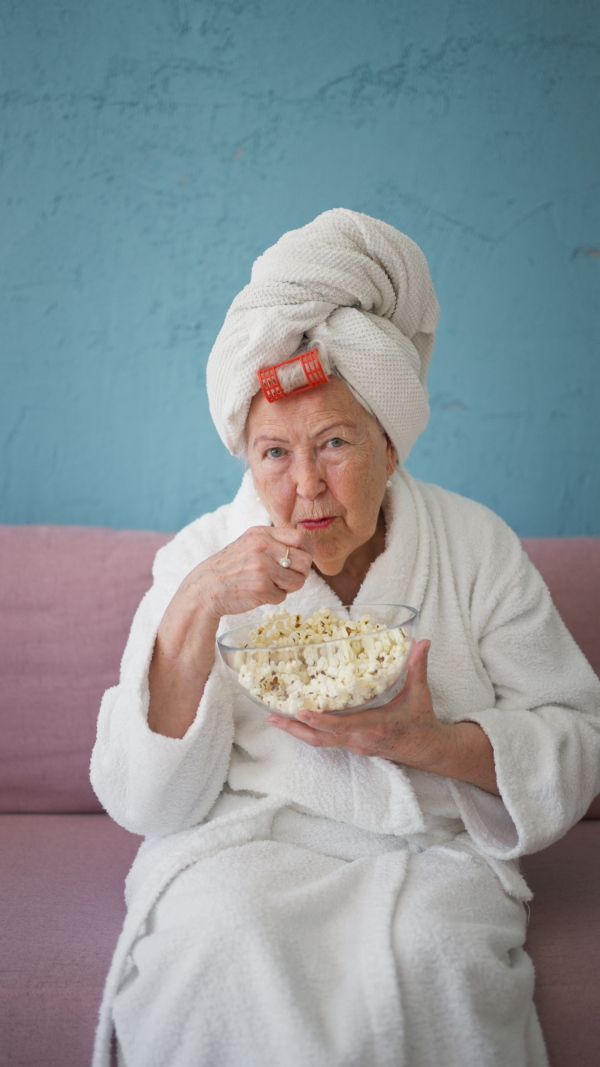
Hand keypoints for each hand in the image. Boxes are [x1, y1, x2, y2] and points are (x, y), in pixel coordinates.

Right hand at [148, 526, 312, 738]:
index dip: (304, 553)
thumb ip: (273, 542)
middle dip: (299, 574)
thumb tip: (306, 550)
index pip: (300, 538)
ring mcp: (262, 567)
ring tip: (270, 586)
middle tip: (285, 579)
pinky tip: (258, 594)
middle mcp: (262, 547)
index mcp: (261, 533)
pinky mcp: (261, 588)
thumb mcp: (249, 544)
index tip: (296, 563)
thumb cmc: (231, 569)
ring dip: (287, 588)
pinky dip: (273, 599)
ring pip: (298, 581)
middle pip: (305, 561)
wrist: (205, 589)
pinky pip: (283, 597)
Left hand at [266, 640, 446, 768]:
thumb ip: (417, 666)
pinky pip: (325, 741)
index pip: (343, 725)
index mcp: (375, 725)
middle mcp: (360, 738)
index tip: (301, 712)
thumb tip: (422, 641)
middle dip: (297, 729)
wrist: (426, 749)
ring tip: (274, 719)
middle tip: (274, 718)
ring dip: (297, 732)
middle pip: (322, 738)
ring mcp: (354, 745)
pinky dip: (308, 732)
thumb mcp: (419, 693)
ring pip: (320, 742)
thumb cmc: (420, 721)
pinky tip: (293, 721)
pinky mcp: (352, 746)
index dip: (321, 720)